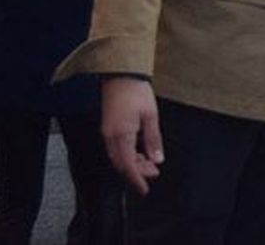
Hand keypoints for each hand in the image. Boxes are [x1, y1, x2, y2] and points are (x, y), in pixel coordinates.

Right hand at [102, 76, 163, 194]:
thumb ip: (153, 139)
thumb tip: (157, 159)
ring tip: (149, 162)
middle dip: (136, 172)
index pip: (128, 165)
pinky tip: (139, 152)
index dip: (136, 179)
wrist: (121, 74)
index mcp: (121, 135)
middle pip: (121, 164)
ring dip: (132, 163)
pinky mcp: (108, 127)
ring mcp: (107, 132)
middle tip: (153, 173)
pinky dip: (127, 154)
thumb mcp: (151, 116)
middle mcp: (110, 136)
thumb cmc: (137, 92)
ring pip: (118, 157)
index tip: (144, 189)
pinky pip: (116, 148)